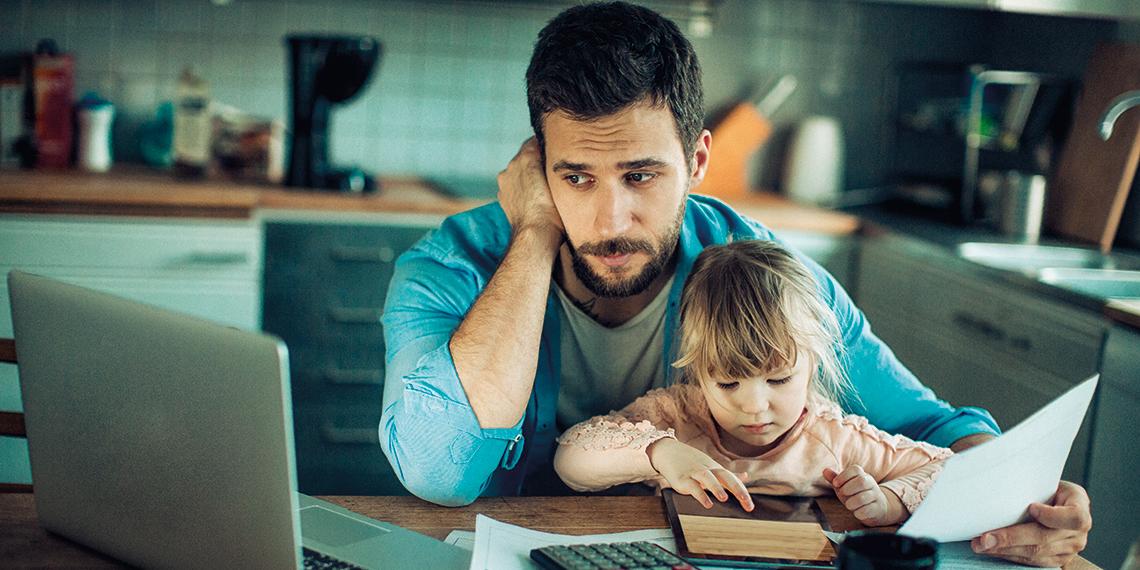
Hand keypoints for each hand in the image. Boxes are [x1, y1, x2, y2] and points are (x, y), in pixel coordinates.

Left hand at [497, 137, 563, 244]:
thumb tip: (552, 153)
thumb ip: (552, 160)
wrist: (536, 233)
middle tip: (552, 171)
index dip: (546, 147)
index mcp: (525, 156)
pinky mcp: (504, 196)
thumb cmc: (552, 208)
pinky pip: (514, 186)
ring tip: (544, 187)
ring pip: (519, 172)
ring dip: (529, 176)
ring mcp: (505, 182)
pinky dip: (522, 189)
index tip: (555, 153)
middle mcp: (512, 166)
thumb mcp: (559, 178)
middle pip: (525, 157)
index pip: (534, 142)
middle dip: (536, 162)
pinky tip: (534, 198)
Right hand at [647, 438, 753, 510]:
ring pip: (708, 478)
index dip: (743, 492)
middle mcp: (708, 470)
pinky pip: (692, 486)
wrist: (669, 452)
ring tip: (724, 498)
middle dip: (737, 489)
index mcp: (716, 469)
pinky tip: (707, 503)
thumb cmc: (692, 462)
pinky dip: (700, 494)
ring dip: (716, 488)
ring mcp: (695, 473)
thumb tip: (746, 476)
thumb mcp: (712, 467)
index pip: (733, 479)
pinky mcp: (683, 479)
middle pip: (725, 477)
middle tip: (746, 502)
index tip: (750, 507)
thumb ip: (729, 474)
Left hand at [823, 466, 898, 526]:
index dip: (843, 476)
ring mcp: (876, 496)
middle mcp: (871, 484)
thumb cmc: (857, 494)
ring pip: (864, 497)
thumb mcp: (845, 486)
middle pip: (862, 481)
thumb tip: (825, 470)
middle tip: (842, 494)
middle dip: (848, 488)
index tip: (835, 483)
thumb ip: (835, 478)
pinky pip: (868, 510)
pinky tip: (857, 512)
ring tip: (848, 505)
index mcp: (862, 475)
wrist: (877, 508)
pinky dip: (859, 512)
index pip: (855, 469)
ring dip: (852, 502)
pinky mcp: (878, 509)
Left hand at [971, 481, 1091, 566]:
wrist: (1056, 501)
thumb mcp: (1045, 478)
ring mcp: (1069, 548)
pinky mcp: (1057, 559)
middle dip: (1010, 538)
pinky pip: (1032, 561)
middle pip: (1044, 538)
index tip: (1031, 507)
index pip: (1074, 517)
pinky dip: (1009, 555)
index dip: (1052, 516)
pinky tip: (993, 550)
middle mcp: (1078, 532)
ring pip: (1035, 553)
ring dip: (1004, 549)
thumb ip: (1032, 483)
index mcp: (1080, 505)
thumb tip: (1001, 479)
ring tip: (981, 545)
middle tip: (985, 538)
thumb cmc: (1046, 486)